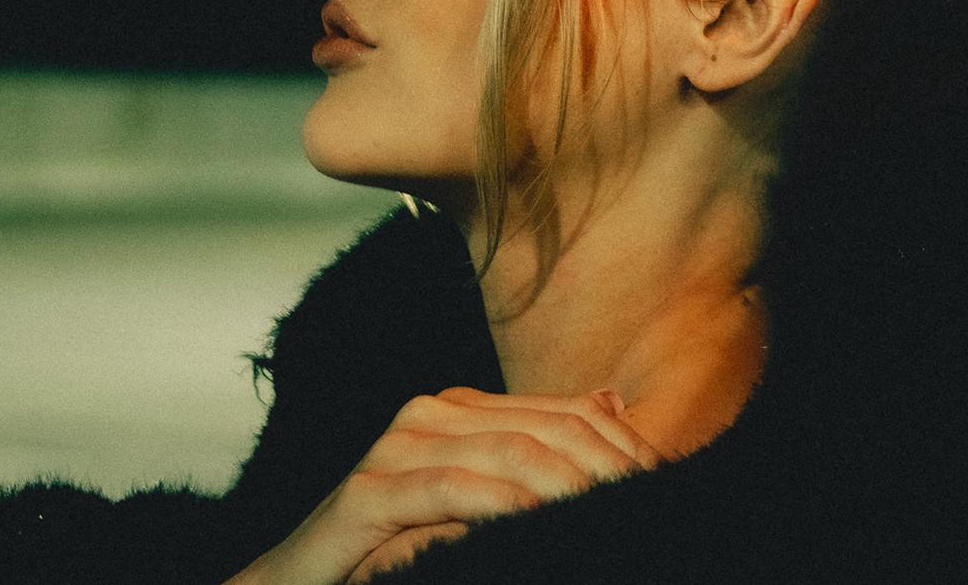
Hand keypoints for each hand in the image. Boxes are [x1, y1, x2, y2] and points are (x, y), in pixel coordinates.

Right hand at [227, 387, 660, 584]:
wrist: (300, 583)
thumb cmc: (394, 550)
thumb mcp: (479, 505)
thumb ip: (535, 456)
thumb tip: (611, 401)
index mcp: (461, 412)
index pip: (563, 414)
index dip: (620, 448)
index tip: (667, 484)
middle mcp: (429, 417)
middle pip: (543, 429)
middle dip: (605, 466)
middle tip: (652, 501)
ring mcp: (395, 449)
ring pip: (506, 453)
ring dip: (568, 485)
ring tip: (614, 513)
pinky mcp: (367, 492)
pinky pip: (450, 491)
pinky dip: (503, 506)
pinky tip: (543, 521)